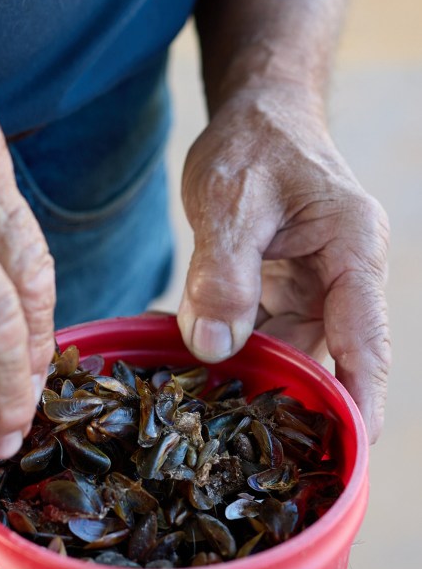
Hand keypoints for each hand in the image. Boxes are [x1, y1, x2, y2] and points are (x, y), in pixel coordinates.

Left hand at [177, 85, 389, 441]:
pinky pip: (266, 337)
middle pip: (329, 356)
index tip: (354, 448)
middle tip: (254, 452)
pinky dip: (238, 355)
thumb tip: (213, 348)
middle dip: (296, 402)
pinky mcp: (287, 293)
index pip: (366, 338)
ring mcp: (316, 287)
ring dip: (257, 380)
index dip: (360, 397)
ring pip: (292, 353)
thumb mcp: (229, 201)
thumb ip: (222, 273)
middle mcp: (344, 275)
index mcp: (354, 248)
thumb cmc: (252, 144)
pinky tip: (202, 375)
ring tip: (214, 417)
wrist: (254, 116)